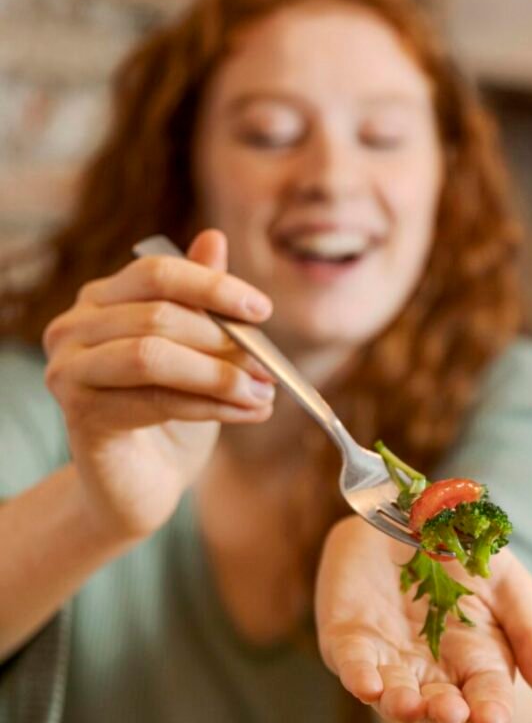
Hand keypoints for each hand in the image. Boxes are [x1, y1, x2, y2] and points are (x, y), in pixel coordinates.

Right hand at [44, 230, 274, 540]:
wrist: (140, 483)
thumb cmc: (168, 411)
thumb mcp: (194, 351)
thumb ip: (199, 301)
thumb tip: (215, 239)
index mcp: (102, 299)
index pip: (158, 273)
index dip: (213, 287)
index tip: (263, 310)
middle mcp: (74, 326)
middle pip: (159, 316)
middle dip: (226, 341)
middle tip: (271, 367)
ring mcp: (69, 369)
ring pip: (154, 356)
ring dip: (220, 375)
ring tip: (263, 393)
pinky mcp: (79, 413)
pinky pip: (155, 400)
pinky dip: (211, 407)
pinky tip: (248, 413)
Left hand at [316, 516, 531, 722]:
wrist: (407, 508)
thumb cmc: (464, 552)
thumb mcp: (511, 587)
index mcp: (477, 662)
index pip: (486, 697)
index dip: (489, 711)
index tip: (492, 719)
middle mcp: (432, 670)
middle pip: (439, 705)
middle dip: (443, 713)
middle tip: (450, 711)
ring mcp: (389, 657)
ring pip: (394, 694)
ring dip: (399, 704)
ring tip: (408, 706)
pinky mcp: (348, 639)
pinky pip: (352, 663)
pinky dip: (359, 676)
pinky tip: (369, 686)